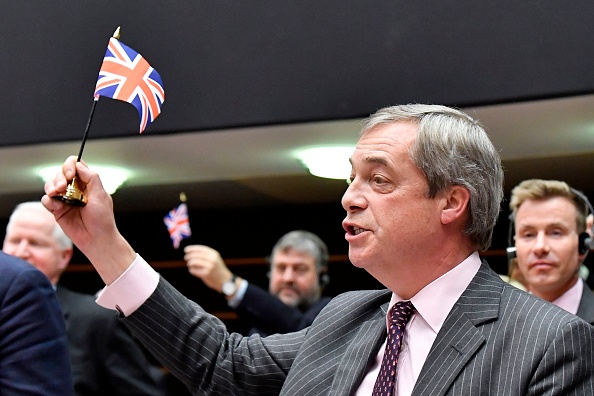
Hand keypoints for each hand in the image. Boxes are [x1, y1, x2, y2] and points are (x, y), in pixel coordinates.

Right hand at [41, 156, 135, 284]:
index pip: (75, 166)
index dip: (70, 165)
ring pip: (50, 185)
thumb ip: (91, 178)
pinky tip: (57, 207)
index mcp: (87, 183)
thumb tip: (79, 165)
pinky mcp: (57, 210)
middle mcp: (75, 189)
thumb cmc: (102, 219)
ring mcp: (65, 199)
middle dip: (59, 177)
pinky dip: (49, 201)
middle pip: (60, 174)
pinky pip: (46, 200)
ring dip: (51, 186)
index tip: (71, 174)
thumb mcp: (101, 196)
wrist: (96, 239)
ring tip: (57, 193)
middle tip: (63, 187)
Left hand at [184, 245, 232, 291]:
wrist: (224, 280)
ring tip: (189, 265)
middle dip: (189, 256)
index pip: (200, 249)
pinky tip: (193, 271)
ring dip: (189, 263)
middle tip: (185, 258)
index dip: (192, 248)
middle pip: (196, 255)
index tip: (186, 250)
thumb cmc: (217, 269)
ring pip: (193, 262)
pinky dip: (191, 270)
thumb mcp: (214, 259)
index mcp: (214, 254)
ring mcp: (209, 266)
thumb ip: (205, 255)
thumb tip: (190, 251)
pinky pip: (193, 270)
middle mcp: (212, 259)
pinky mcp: (206, 274)